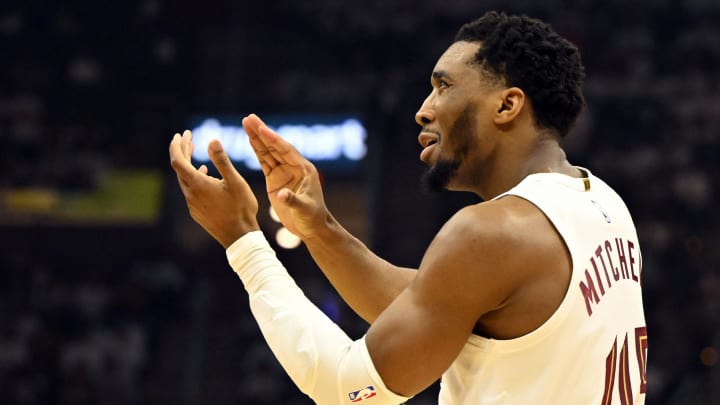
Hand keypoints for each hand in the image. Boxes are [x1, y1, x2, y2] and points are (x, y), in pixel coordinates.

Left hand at [170, 130, 258, 247]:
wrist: (240, 237)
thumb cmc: (240, 208)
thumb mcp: (235, 181)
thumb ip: (222, 160)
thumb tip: (212, 140)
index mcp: (198, 185)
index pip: (177, 160)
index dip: (178, 145)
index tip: (182, 134)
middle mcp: (190, 194)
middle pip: (179, 168)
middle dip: (182, 151)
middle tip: (188, 138)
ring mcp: (192, 205)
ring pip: (184, 179)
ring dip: (188, 164)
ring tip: (194, 152)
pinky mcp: (197, 212)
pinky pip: (190, 190)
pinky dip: (193, 177)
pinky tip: (204, 174)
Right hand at [242, 114, 330, 239]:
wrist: (311, 228)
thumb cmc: (312, 218)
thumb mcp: (304, 210)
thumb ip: (292, 201)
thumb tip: (281, 195)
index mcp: (304, 169)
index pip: (286, 150)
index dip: (273, 139)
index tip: (261, 128)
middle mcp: (294, 167)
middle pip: (276, 146)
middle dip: (262, 132)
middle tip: (249, 118)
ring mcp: (284, 172)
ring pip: (269, 151)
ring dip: (257, 138)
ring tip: (246, 123)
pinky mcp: (275, 179)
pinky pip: (265, 161)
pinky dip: (257, 150)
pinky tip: (250, 139)